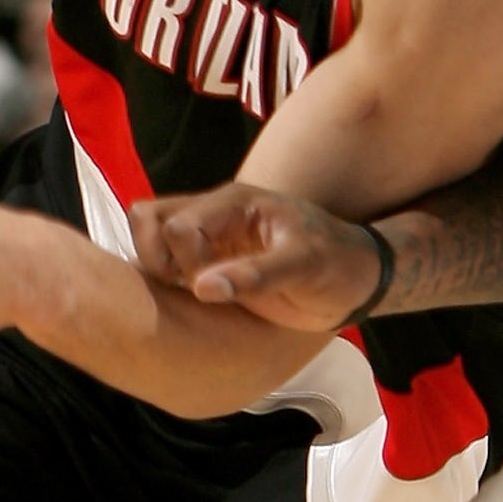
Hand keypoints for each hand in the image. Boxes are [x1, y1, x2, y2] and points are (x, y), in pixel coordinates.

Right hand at [130, 183, 382, 325]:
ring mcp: (208, 235)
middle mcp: (214, 213)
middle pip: (148, 219)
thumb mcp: (304, 267)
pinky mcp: (207, 258)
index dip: (185, 262)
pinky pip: (163, 256)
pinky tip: (186, 298)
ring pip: (149, 233)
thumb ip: (255, 275)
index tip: (212, 287)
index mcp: (236, 203)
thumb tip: (200, 286)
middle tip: (186, 288)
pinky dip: (162, 277)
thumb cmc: (336, 265)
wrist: (354, 279)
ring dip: (154, 266)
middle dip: (157, 260)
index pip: (178, 226)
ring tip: (181, 293)